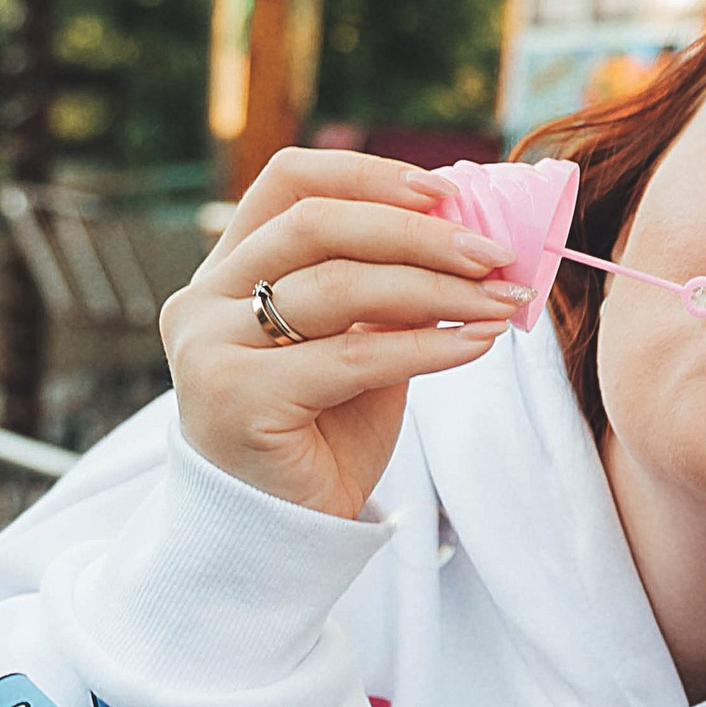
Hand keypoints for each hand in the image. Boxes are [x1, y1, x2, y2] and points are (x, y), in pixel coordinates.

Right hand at [164, 150, 528, 519]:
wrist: (283, 531)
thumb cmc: (323, 431)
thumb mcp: (358, 340)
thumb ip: (388, 285)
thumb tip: (468, 227)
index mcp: (226, 269)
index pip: (289, 183)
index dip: (368, 175)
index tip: (445, 191)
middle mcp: (203, 299)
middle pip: (316, 225)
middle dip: (417, 233)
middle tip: (493, 252)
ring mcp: (210, 348)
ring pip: (338, 287)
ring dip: (437, 289)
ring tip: (501, 300)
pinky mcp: (237, 399)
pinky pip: (354, 356)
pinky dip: (427, 346)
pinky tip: (477, 344)